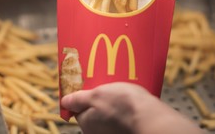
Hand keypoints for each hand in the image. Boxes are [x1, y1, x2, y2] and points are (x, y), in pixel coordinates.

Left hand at [61, 82, 204, 133]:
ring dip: (112, 104)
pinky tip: (130, 101)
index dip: (83, 95)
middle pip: (93, 112)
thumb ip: (78, 99)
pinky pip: (120, 119)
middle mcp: (97, 132)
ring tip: (121, 91)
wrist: (150, 118)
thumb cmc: (123, 105)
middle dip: (99, 100)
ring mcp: (111, 132)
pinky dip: (123, 110)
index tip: (89, 86)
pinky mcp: (125, 131)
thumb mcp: (96, 95)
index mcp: (86, 124)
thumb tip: (64, 102)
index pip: (78, 108)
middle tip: (107, 85)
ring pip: (107, 115)